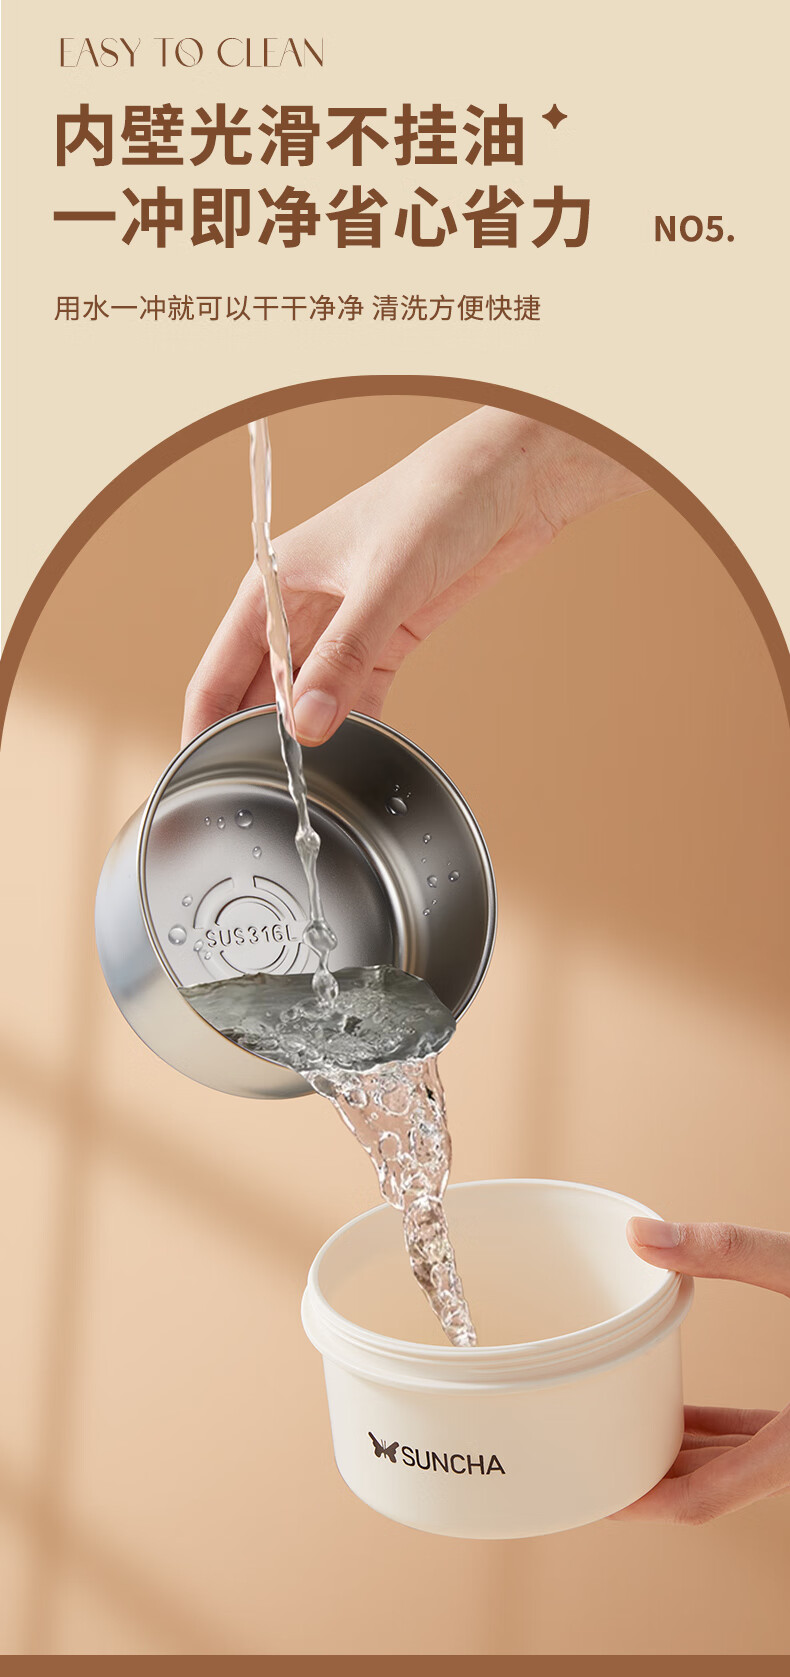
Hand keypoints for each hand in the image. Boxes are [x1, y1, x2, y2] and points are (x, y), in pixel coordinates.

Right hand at [182, 407, 643, 745]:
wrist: (512, 483)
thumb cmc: (440, 500)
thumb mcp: (386, 582)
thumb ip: (344, 657)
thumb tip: (307, 724)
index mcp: (273, 584)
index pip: (218, 672)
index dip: (206, 729)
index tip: (205, 782)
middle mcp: (297, 609)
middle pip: (258, 695)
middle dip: (261, 743)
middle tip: (272, 794)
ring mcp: (342, 627)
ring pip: (307, 701)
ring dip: (311, 739)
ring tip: (314, 783)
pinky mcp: (385, 640)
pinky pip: (355, 697)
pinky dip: (356, 726)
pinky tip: (360, 753)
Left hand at [613, 1218, 789, 1522]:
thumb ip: (730, 1252)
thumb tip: (642, 1236)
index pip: (704, 1500)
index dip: (643, 1503)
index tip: (595, 1497)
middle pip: (712, 1489)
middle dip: (651, 1480)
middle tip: (589, 1463)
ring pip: (737, 1469)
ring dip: (682, 1456)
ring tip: (617, 1435)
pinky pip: (761, 1444)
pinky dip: (721, 1436)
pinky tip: (684, 1414)